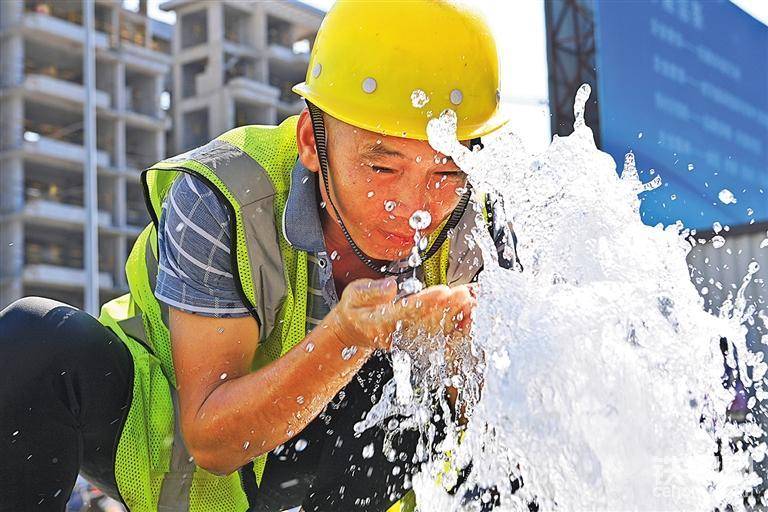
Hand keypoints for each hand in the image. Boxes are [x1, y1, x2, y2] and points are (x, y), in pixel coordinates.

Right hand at [328, 277, 476, 351]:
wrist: (354, 331)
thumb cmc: (355, 310)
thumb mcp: (353, 295)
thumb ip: (370, 291)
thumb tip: (390, 286)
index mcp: (380, 323)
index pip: (407, 312)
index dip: (426, 303)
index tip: (442, 292)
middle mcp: (397, 334)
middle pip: (427, 322)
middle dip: (447, 308)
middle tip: (464, 293)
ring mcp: (409, 339)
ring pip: (436, 330)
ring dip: (455, 316)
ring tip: (471, 300)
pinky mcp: (418, 340)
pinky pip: (440, 336)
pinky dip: (457, 326)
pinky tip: (469, 315)